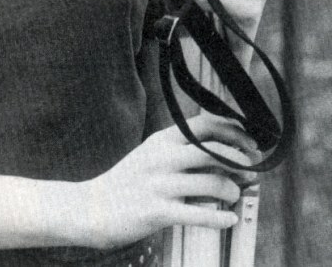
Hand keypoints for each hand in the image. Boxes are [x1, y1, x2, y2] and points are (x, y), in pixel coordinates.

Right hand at [79, 116, 257, 249]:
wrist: (93, 207)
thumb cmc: (129, 182)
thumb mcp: (151, 155)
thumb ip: (181, 150)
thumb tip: (224, 152)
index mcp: (161, 140)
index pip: (204, 124)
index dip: (233, 131)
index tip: (249, 141)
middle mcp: (161, 157)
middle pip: (213, 151)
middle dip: (240, 160)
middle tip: (251, 170)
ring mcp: (159, 184)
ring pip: (211, 183)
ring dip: (232, 191)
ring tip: (234, 197)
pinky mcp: (157, 212)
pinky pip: (199, 214)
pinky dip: (221, 218)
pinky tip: (229, 220)